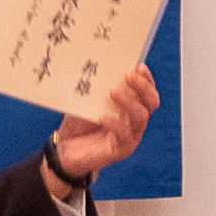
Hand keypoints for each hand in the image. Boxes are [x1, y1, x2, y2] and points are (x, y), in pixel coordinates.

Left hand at [42, 65, 160, 198]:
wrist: (64, 149)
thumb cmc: (77, 124)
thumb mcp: (86, 102)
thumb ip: (97, 89)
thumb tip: (100, 66)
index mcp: (129, 108)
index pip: (146, 92)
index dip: (146, 79)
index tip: (139, 66)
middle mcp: (134, 121)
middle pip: (151, 102)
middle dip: (142, 87)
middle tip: (128, 76)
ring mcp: (131, 136)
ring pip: (141, 117)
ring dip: (129, 102)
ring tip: (113, 91)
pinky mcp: (122, 150)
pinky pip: (125, 135)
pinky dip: (115, 124)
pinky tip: (102, 117)